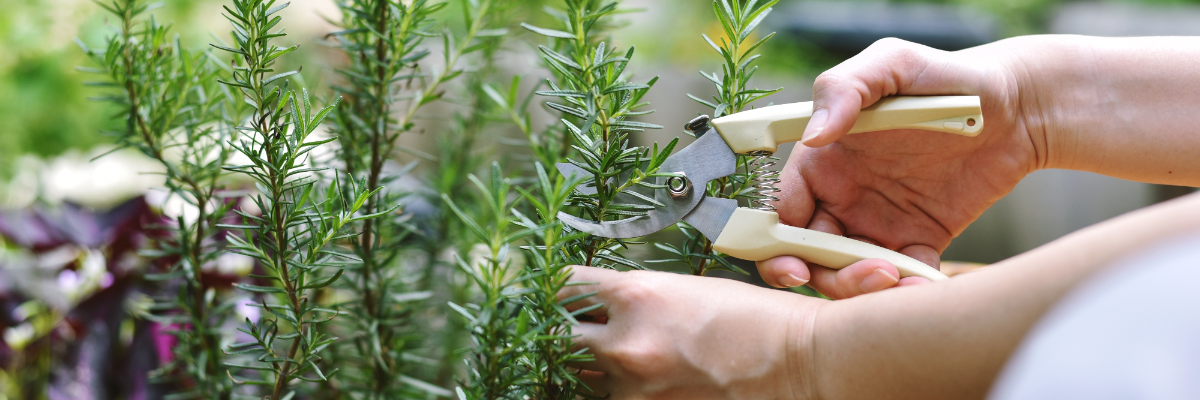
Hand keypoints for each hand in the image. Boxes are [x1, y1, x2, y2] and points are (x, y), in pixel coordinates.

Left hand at [561, 266, 822, 399]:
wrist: (807, 363)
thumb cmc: (759, 320)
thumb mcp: (691, 291)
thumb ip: (640, 300)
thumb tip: (608, 309)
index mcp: (637, 295)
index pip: (563, 286)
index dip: (557, 289)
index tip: (560, 293)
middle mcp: (627, 343)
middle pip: (558, 338)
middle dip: (564, 333)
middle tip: (579, 331)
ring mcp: (636, 389)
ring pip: (583, 379)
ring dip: (593, 369)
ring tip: (621, 360)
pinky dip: (622, 391)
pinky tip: (644, 383)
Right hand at [756, 38, 1038, 296]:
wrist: (1018, 105)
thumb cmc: (946, 76)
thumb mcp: (892, 63)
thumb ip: (843, 89)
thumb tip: (813, 136)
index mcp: (822, 162)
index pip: (782, 212)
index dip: (777, 243)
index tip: (796, 263)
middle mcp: (842, 197)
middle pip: (810, 254)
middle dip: (824, 275)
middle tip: (864, 275)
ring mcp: (879, 223)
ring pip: (851, 273)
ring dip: (865, 288)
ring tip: (899, 279)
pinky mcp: (920, 241)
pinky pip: (904, 277)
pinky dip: (908, 292)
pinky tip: (925, 286)